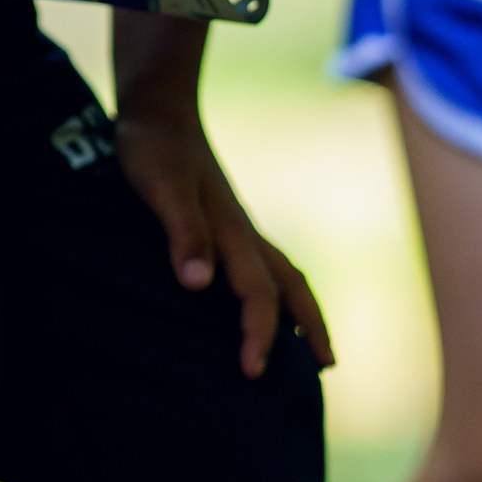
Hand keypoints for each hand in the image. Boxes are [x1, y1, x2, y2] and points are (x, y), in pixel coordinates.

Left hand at [114, 104, 334, 379]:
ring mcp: (238, 226)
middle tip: (328, 367)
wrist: (159, 108)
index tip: (253, 372)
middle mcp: (243, 233)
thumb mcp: (162, 188)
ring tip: (314, 344)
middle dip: (310, 326)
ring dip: (302, 309)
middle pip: (290, 285)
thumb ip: (182, 233)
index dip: (258, 333)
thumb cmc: (153, 148)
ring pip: (284, 273)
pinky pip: (265, 264)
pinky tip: (269, 301)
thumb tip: (200, 284)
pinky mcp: (225, 222)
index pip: (257, 293)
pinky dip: (279, 289)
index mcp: (231, 232)